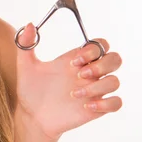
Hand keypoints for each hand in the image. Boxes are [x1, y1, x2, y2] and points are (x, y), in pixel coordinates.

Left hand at [15, 23, 122, 139]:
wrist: (31, 116)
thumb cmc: (30, 90)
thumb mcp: (25, 65)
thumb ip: (25, 44)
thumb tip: (30, 24)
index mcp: (75, 60)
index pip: (98, 45)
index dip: (92, 49)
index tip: (73, 61)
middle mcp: (87, 73)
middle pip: (114, 59)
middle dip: (102, 64)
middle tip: (80, 74)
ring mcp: (94, 90)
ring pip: (115, 81)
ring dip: (98, 86)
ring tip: (73, 94)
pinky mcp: (97, 108)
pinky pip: (117, 103)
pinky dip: (107, 103)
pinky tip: (86, 106)